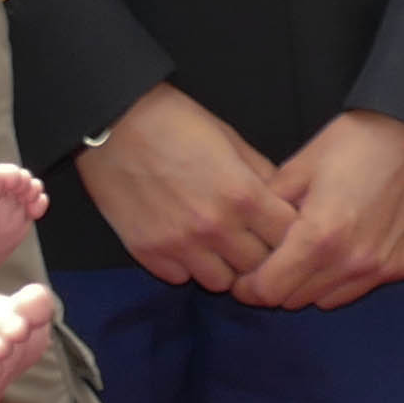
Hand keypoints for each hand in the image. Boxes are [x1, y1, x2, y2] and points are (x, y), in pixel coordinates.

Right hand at [71, 83, 293, 292]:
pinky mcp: (147, 252)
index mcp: (243, 195)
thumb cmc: (174, 122)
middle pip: (261, 269)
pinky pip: (180, 278)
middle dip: (262, 256)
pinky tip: (182, 242)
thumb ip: (262, 176)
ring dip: (224, 266)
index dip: (292, 235)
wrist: (111, 120)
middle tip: (251, 240)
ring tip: (215, 244)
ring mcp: (179, 244)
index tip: (281, 229)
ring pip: (222, 283)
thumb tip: (285, 205)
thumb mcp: (231, 140)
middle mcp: (214, 227)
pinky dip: (185, 266)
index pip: (291, 239)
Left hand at [235, 110, 403, 310]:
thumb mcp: (298, 167)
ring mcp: (384, 268)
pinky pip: (362, 287)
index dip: (248, 287)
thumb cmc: (354, 143)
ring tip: (307, 253)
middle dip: (276, 285)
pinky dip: (344, 277)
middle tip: (272, 262)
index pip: (270, 290)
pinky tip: (343, 248)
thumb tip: (249, 236)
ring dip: (311, 284)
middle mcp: (353, 262)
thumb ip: (268, 208)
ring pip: (329, 300)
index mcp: (319, 236)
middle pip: (297, 300)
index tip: (241, 277)